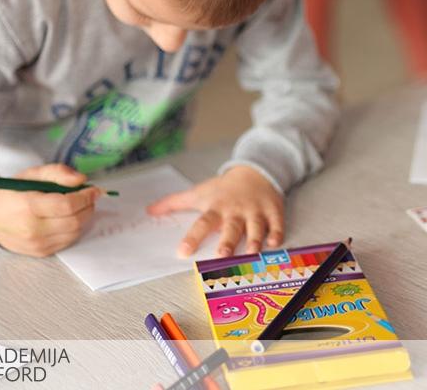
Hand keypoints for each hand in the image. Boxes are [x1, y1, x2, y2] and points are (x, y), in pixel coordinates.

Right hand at [0, 164, 102, 256]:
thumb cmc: (12, 194)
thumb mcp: (32, 175)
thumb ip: (57, 172)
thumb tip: (81, 180)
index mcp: (29, 206)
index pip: (67, 205)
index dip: (86, 196)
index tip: (94, 189)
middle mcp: (33, 229)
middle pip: (75, 221)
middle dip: (88, 207)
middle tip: (89, 197)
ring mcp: (37, 243)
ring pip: (74, 232)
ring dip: (84, 218)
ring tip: (79, 206)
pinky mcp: (40, 252)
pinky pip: (68, 242)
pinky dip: (74, 229)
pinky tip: (68, 218)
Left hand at [147, 165, 283, 257]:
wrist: (255, 171)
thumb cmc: (224, 187)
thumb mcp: (199, 192)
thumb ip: (174, 203)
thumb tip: (149, 211)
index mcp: (216, 208)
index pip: (202, 223)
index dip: (192, 237)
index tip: (183, 251)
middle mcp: (235, 211)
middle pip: (230, 227)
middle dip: (227, 241)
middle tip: (222, 255)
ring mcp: (255, 210)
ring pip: (255, 226)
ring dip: (254, 239)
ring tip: (252, 252)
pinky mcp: (273, 210)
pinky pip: (276, 223)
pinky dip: (277, 233)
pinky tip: (274, 243)